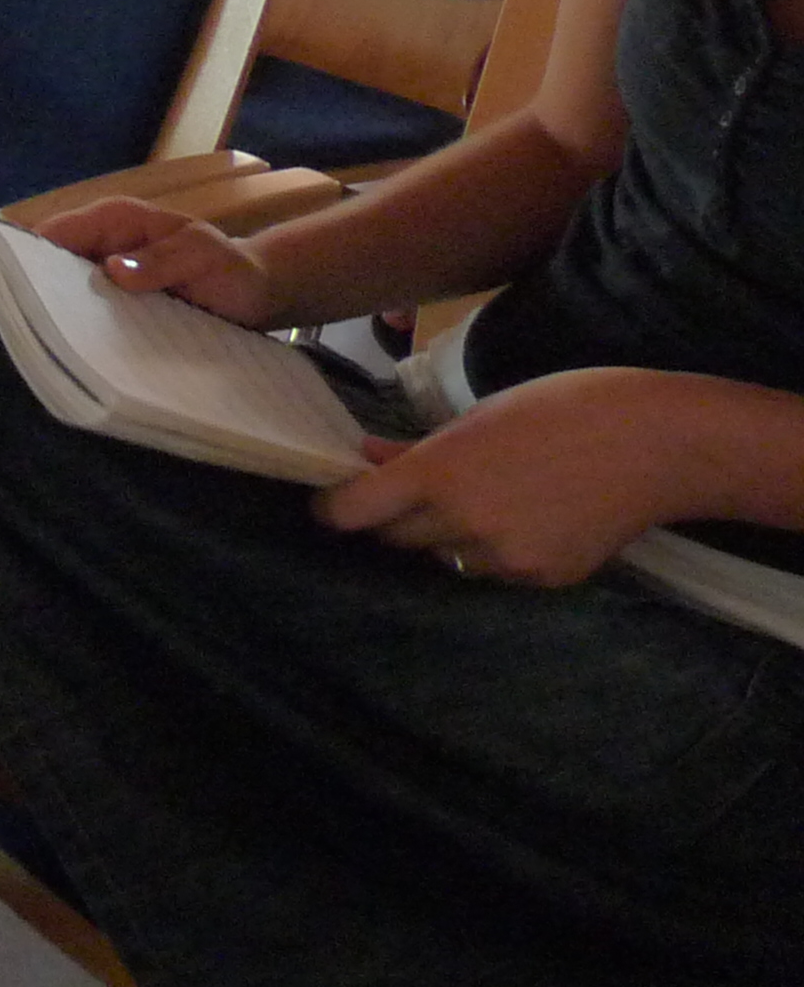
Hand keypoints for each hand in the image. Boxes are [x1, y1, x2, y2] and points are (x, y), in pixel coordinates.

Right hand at [34, 199, 281, 327]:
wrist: (257, 293)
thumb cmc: (231, 269)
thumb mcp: (204, 257)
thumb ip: (163, 261)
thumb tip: (111, 269)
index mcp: (116, 218)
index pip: (57, 230)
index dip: (30, 256)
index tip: (18, 291)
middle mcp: (102, 242)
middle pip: (50, 261)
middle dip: (39, 291)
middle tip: (34, 331)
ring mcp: (105, 273)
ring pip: (63, 289)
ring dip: (58, 314)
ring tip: (51, 346)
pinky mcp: (114, 300)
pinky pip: (86, 310)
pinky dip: (80, 327)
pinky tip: (78, 352)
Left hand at [317, 368, 692, 586]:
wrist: (657, 445)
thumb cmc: (565, 408)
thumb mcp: (481, 415)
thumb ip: (419, 447)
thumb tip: (369, 459)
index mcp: (441, 473)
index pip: (356, 512)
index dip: (334, 509)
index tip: (330, 503)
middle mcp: (464, 523)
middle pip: (396, 537)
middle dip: (394, 518)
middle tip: (412, 494)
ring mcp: (505, 557)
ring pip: (446, 557)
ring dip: (448, 537)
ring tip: (487, 499)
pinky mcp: (543, 578)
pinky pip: (495, 571)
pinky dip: (495, 551)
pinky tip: (528, 517)